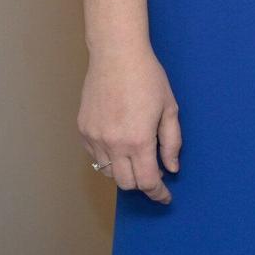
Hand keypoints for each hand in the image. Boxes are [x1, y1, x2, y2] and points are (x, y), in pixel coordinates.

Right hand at [79, 44, 180, 203]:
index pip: (147, 181)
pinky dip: (109, 158)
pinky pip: (95, 157)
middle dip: (143, 184)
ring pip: (108, 172)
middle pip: (126, 184)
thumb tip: (172, 168)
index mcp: (138, 140)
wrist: (116, 56)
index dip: (158, 193)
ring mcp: (94, 139)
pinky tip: (121, 145)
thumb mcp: (169, 109)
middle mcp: (113, 144)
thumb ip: (172, 142)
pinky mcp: (82, 131)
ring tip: (138, 157)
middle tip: (155, 174)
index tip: (165, 197)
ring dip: (125, 172)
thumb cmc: (148, 78)